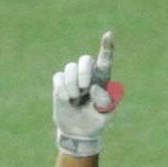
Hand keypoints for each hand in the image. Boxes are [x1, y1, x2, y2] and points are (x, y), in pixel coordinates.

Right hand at [51, 31, 124, 156]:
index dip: (107, 47)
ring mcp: (73, 77)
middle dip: (84, 71)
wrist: (79, 131)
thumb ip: (105, 101)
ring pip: (70, 67)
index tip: (108, 34)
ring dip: (72, 84)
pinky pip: (58, 77)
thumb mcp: (106, 114)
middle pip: (85, 59)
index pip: (105, 60)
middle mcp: (88, 74)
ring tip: (75, 99)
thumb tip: (93, 87)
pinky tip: (67, 100)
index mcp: (103, 79)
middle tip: (84, 87)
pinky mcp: (59, 82)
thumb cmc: (96, 120)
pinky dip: (62, 89)